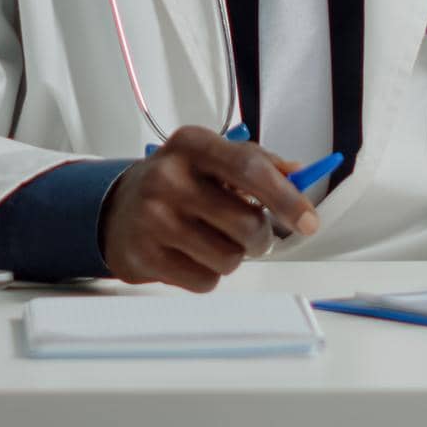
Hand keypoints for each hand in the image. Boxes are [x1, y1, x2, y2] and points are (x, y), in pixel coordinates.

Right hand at [99, 125, 318, 289]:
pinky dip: (209, 273)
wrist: (117, 207)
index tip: (309, 221)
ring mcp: (152, 218)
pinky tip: (192, 254)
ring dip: (234, 255)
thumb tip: (299, 174)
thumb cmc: (178, 180)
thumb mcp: (211, 156)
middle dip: (261, 236)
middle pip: (245, 222)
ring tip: (215, 240)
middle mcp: (169, 177)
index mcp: (192, 144)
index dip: (286, 197)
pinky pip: (205, 281)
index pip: (249, 168)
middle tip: (254, 234)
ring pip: (228, 258)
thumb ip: (257, 160)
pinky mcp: (144, 256)